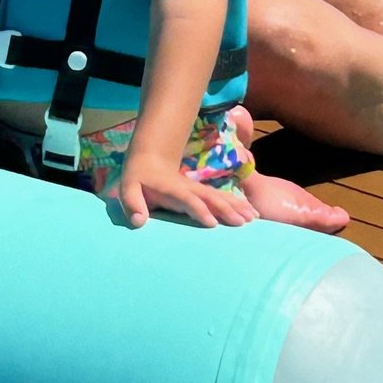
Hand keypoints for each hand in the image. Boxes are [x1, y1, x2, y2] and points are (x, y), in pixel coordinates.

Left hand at [115, 151, 257, 229]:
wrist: (150, 159)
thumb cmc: (138, 178)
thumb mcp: (128, 188)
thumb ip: (133, 204)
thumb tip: (138, 222)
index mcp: (172, 189)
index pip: (187, 200)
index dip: (199, 210)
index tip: (211, 223)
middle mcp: (189, 188)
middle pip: (210, 197)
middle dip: (226, 209)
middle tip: (243, 223)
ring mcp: (198, 189)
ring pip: (220, 196)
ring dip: (238, 206)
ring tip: (253, 218)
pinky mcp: (203, 192)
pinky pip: (223, 198)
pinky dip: (239, 204)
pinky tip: (253, 213)